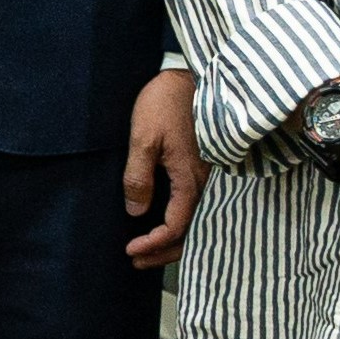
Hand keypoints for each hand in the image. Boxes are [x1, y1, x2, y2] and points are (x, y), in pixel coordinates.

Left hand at [121, 66, 203, 266]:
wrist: (191, 76)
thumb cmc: (166, 103)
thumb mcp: (143, 138)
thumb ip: (139, 176)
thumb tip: (136, 211)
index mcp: (190, 180)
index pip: (175, 227)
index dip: (153, 244)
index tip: (130, 250)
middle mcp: (206, 184)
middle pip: (191, 232)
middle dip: (164, 252)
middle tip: (137, 262)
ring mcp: (209, 177)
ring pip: (198, 221)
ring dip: (174, 240)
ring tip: (148, 250)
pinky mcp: (206, 168)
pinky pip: (199, 205)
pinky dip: (183, 222)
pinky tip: (165, 221)